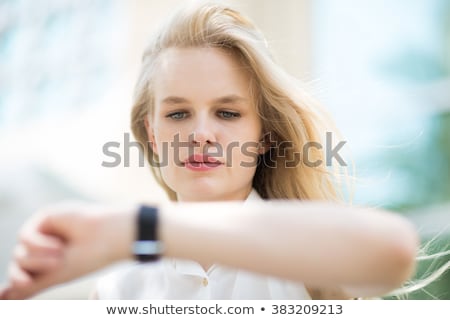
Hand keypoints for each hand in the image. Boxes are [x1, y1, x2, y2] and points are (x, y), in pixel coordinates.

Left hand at [1, 202, 134, 298]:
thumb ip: (29, 286)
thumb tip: (1, 298)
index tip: (24, 285)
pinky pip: (25, 236)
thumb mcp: (56, 276)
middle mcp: (43, 249)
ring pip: (20, 253)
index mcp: (47, 264)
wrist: (107, 237)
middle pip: (18, 264)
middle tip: (56, 267)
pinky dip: (38, 244)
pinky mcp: (44, 218)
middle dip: (34, 269)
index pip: (21, 275)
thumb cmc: (88, 258)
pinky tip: (59, 244)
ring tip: (62, 254)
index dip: (20, 281)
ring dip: (39, 258)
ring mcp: (43, 233)